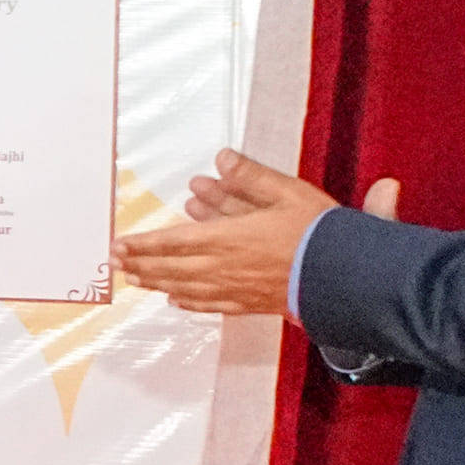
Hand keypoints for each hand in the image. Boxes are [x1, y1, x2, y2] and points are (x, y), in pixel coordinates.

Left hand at [113, 149, 395, 321]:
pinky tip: (177, 300)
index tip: (118, 244)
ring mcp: (236, 290)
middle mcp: (224, 268)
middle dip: (141, 264)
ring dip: (157, 282)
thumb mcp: (287, 193)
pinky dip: (188, 302)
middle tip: (116, 263)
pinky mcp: (252, 305)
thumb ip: (251, 177)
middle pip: (172, 268)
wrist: (348, 278)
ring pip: (185, 288)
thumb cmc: (319, 234)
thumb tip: (222, 158)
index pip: (174, 241)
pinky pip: (211, 306)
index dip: (143, 244)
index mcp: (228, 238)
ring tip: (136, 280)